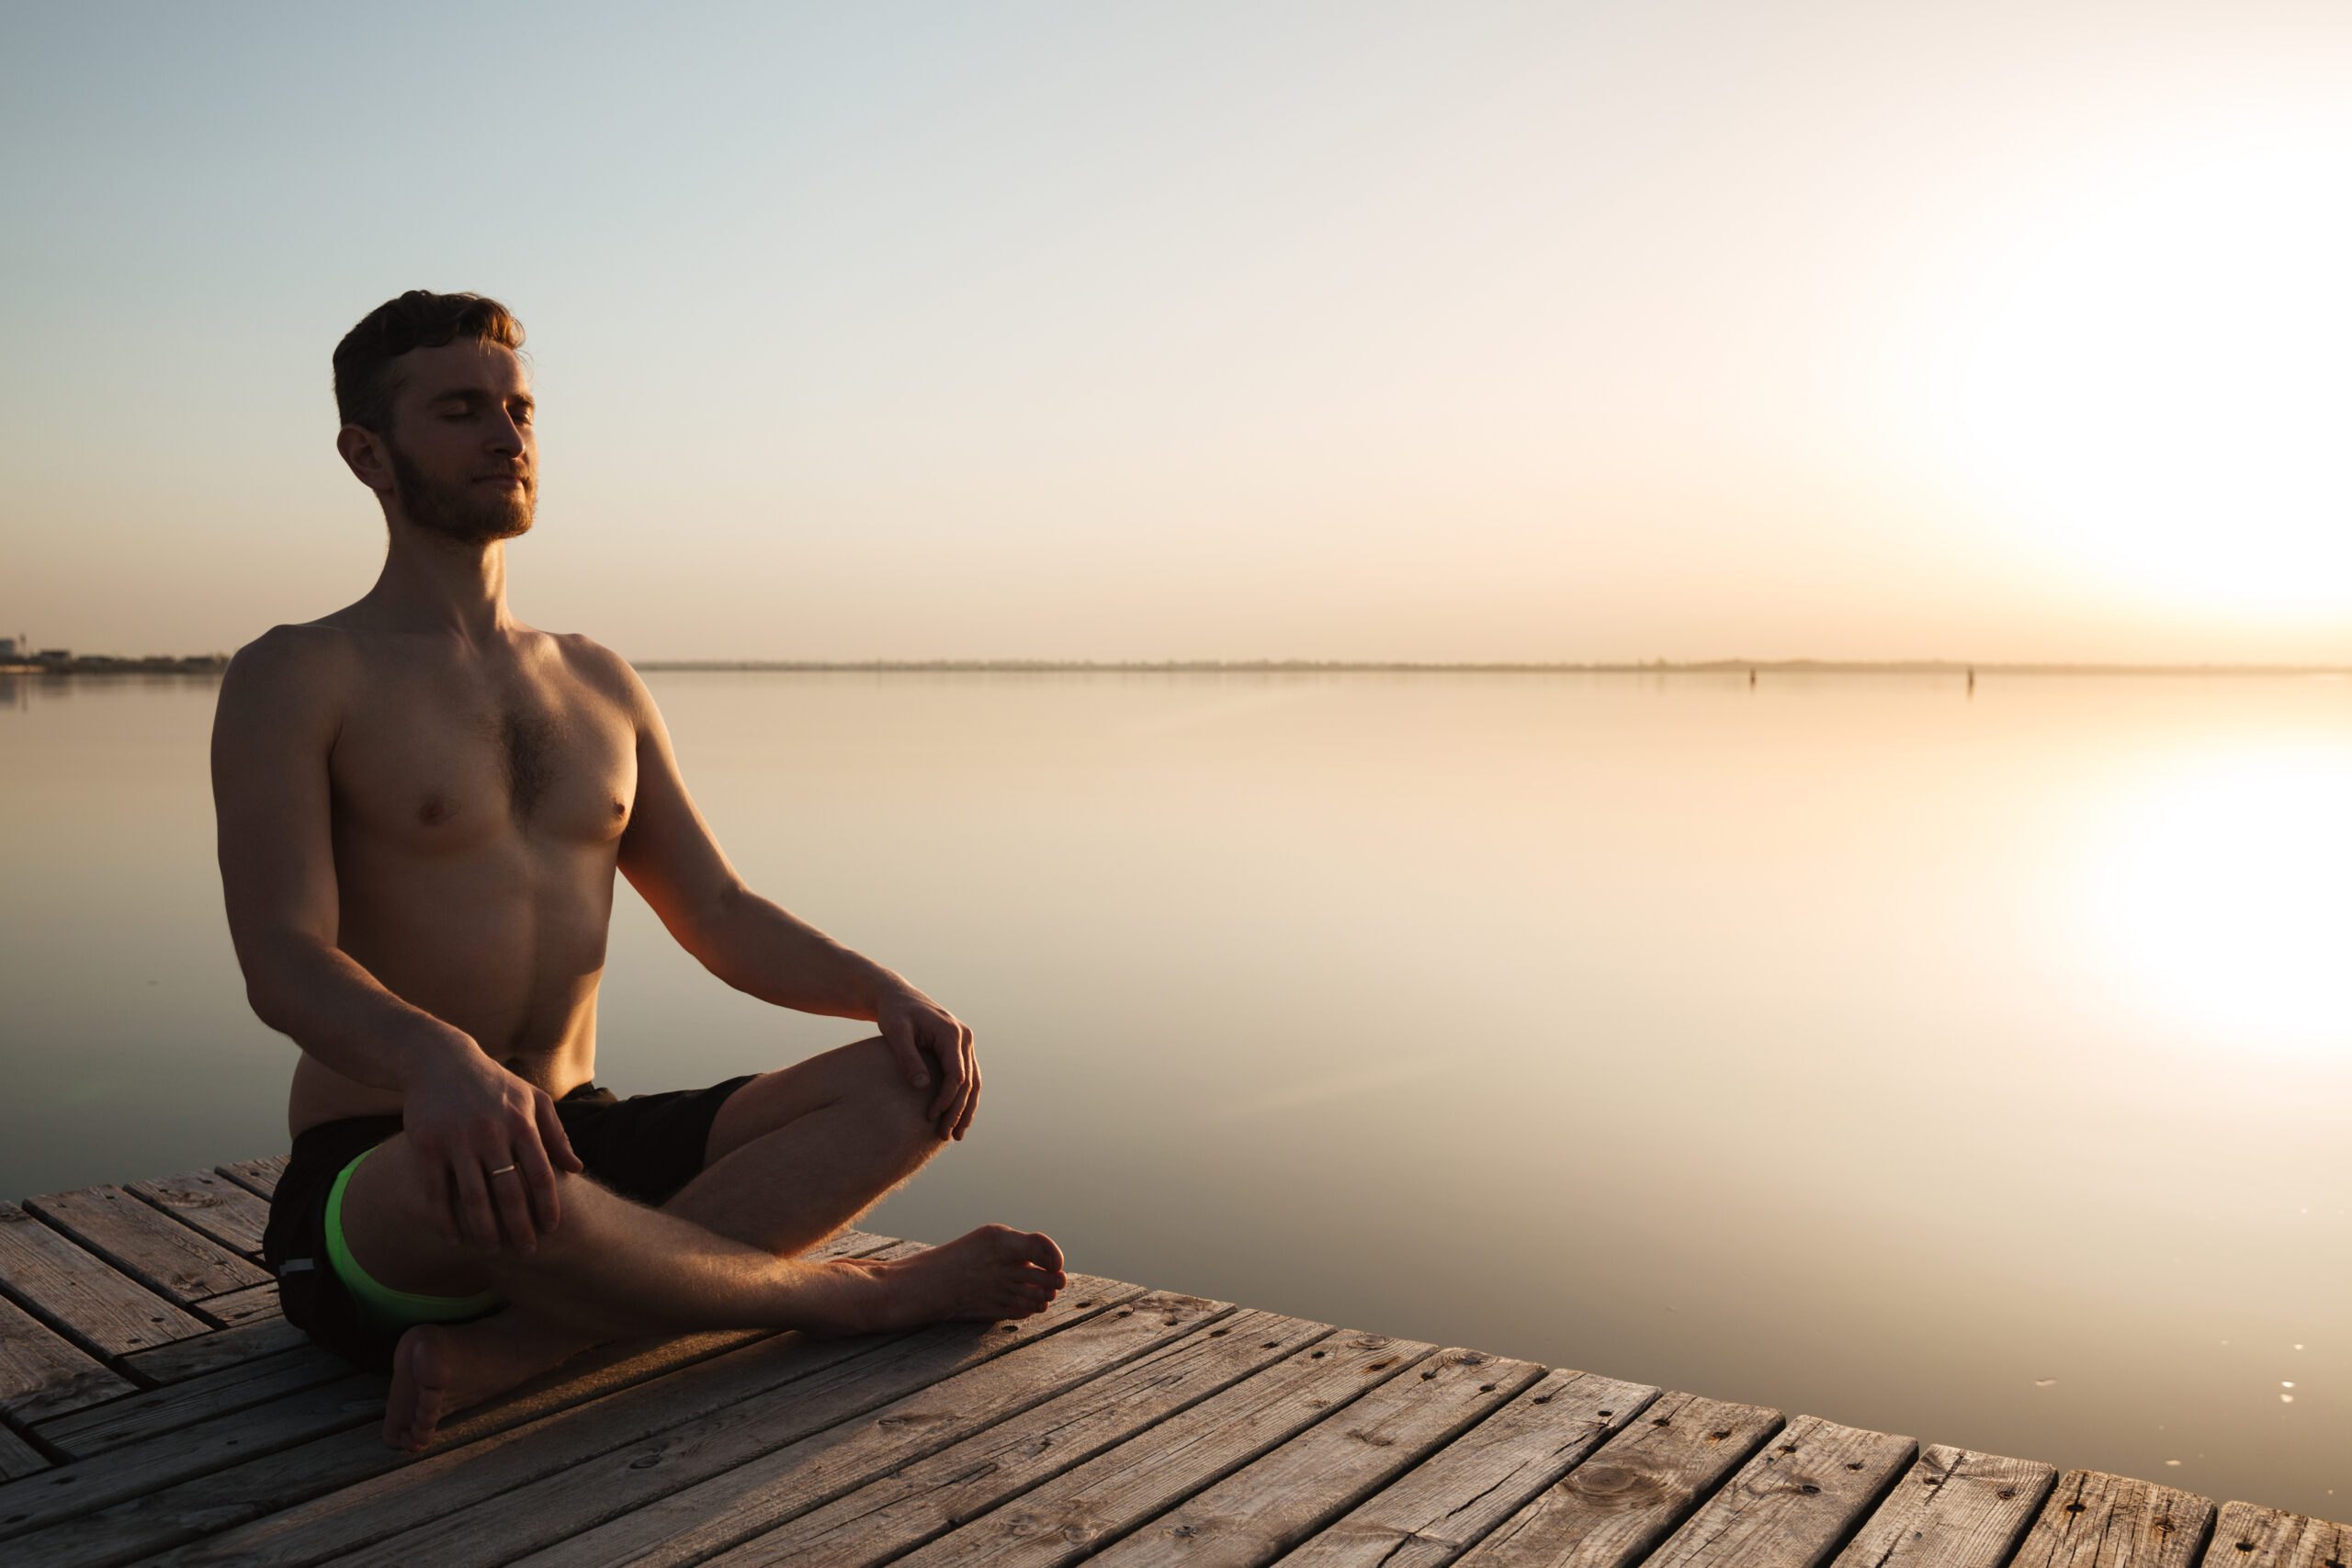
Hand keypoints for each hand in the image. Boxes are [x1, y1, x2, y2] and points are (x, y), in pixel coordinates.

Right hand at [400, 1038, 584, 1253]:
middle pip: (510, 1192)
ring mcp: (457, 1140)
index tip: (552, 1229)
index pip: (541, 1173)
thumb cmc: (494, 1084)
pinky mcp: (426, 1147)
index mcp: (521, 1121)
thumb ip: (556, 1134)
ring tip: (494, 1251)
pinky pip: (438, 1192)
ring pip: (474, 1198)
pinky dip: (446, 1220)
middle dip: (521, 1227)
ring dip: (485, 1230)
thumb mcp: (532, 1099)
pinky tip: (456, 1239)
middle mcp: (490, 1132)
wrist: (440, 1060)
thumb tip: (577, 1169)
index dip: (548, 1205)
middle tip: (529, 1253)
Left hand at [874, 982, 978, 1140]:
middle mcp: (964, 1037)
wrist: (897, 997)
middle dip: (958, 1111)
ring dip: (967, 1109)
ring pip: (974, 1082)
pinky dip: (964, 1098)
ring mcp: (965, 1042)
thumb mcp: (896, 1032)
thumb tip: (922, 1087)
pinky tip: (956, 1117)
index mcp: (951, 1032)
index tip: (930, 1117)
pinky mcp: (959, 1049)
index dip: (946, 1099)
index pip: (956, 1074)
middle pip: (969, 1082)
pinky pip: (967, 1077)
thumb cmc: (894, 1013)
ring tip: (957, 1135)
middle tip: (946, 1136)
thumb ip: (908, 1058)